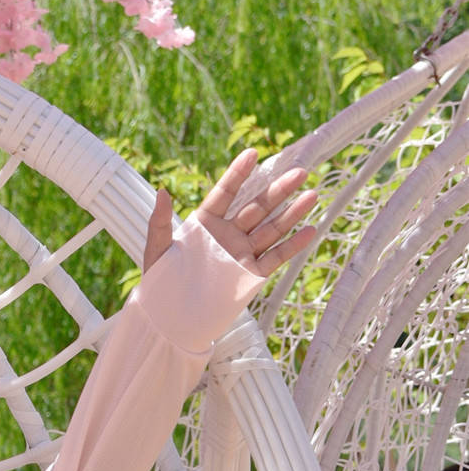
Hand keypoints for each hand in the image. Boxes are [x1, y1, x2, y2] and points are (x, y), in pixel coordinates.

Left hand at [142, 148, 318, 283]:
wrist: (170, 317)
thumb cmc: (159, 280)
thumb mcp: (157, 249)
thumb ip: (160, 221)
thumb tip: (162, 191)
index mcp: (206, 222)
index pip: (226, 192)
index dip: (238, 173)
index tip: (253, 153)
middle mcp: (228, 234)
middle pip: (257, 207)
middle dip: (278, 190)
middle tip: (300, 172)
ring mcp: (242, 253)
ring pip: (271, 229)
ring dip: (292, 213)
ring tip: (312, 194)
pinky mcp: (252, 274)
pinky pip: (275, 257)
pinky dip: (293, 246)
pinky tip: (310, 230)